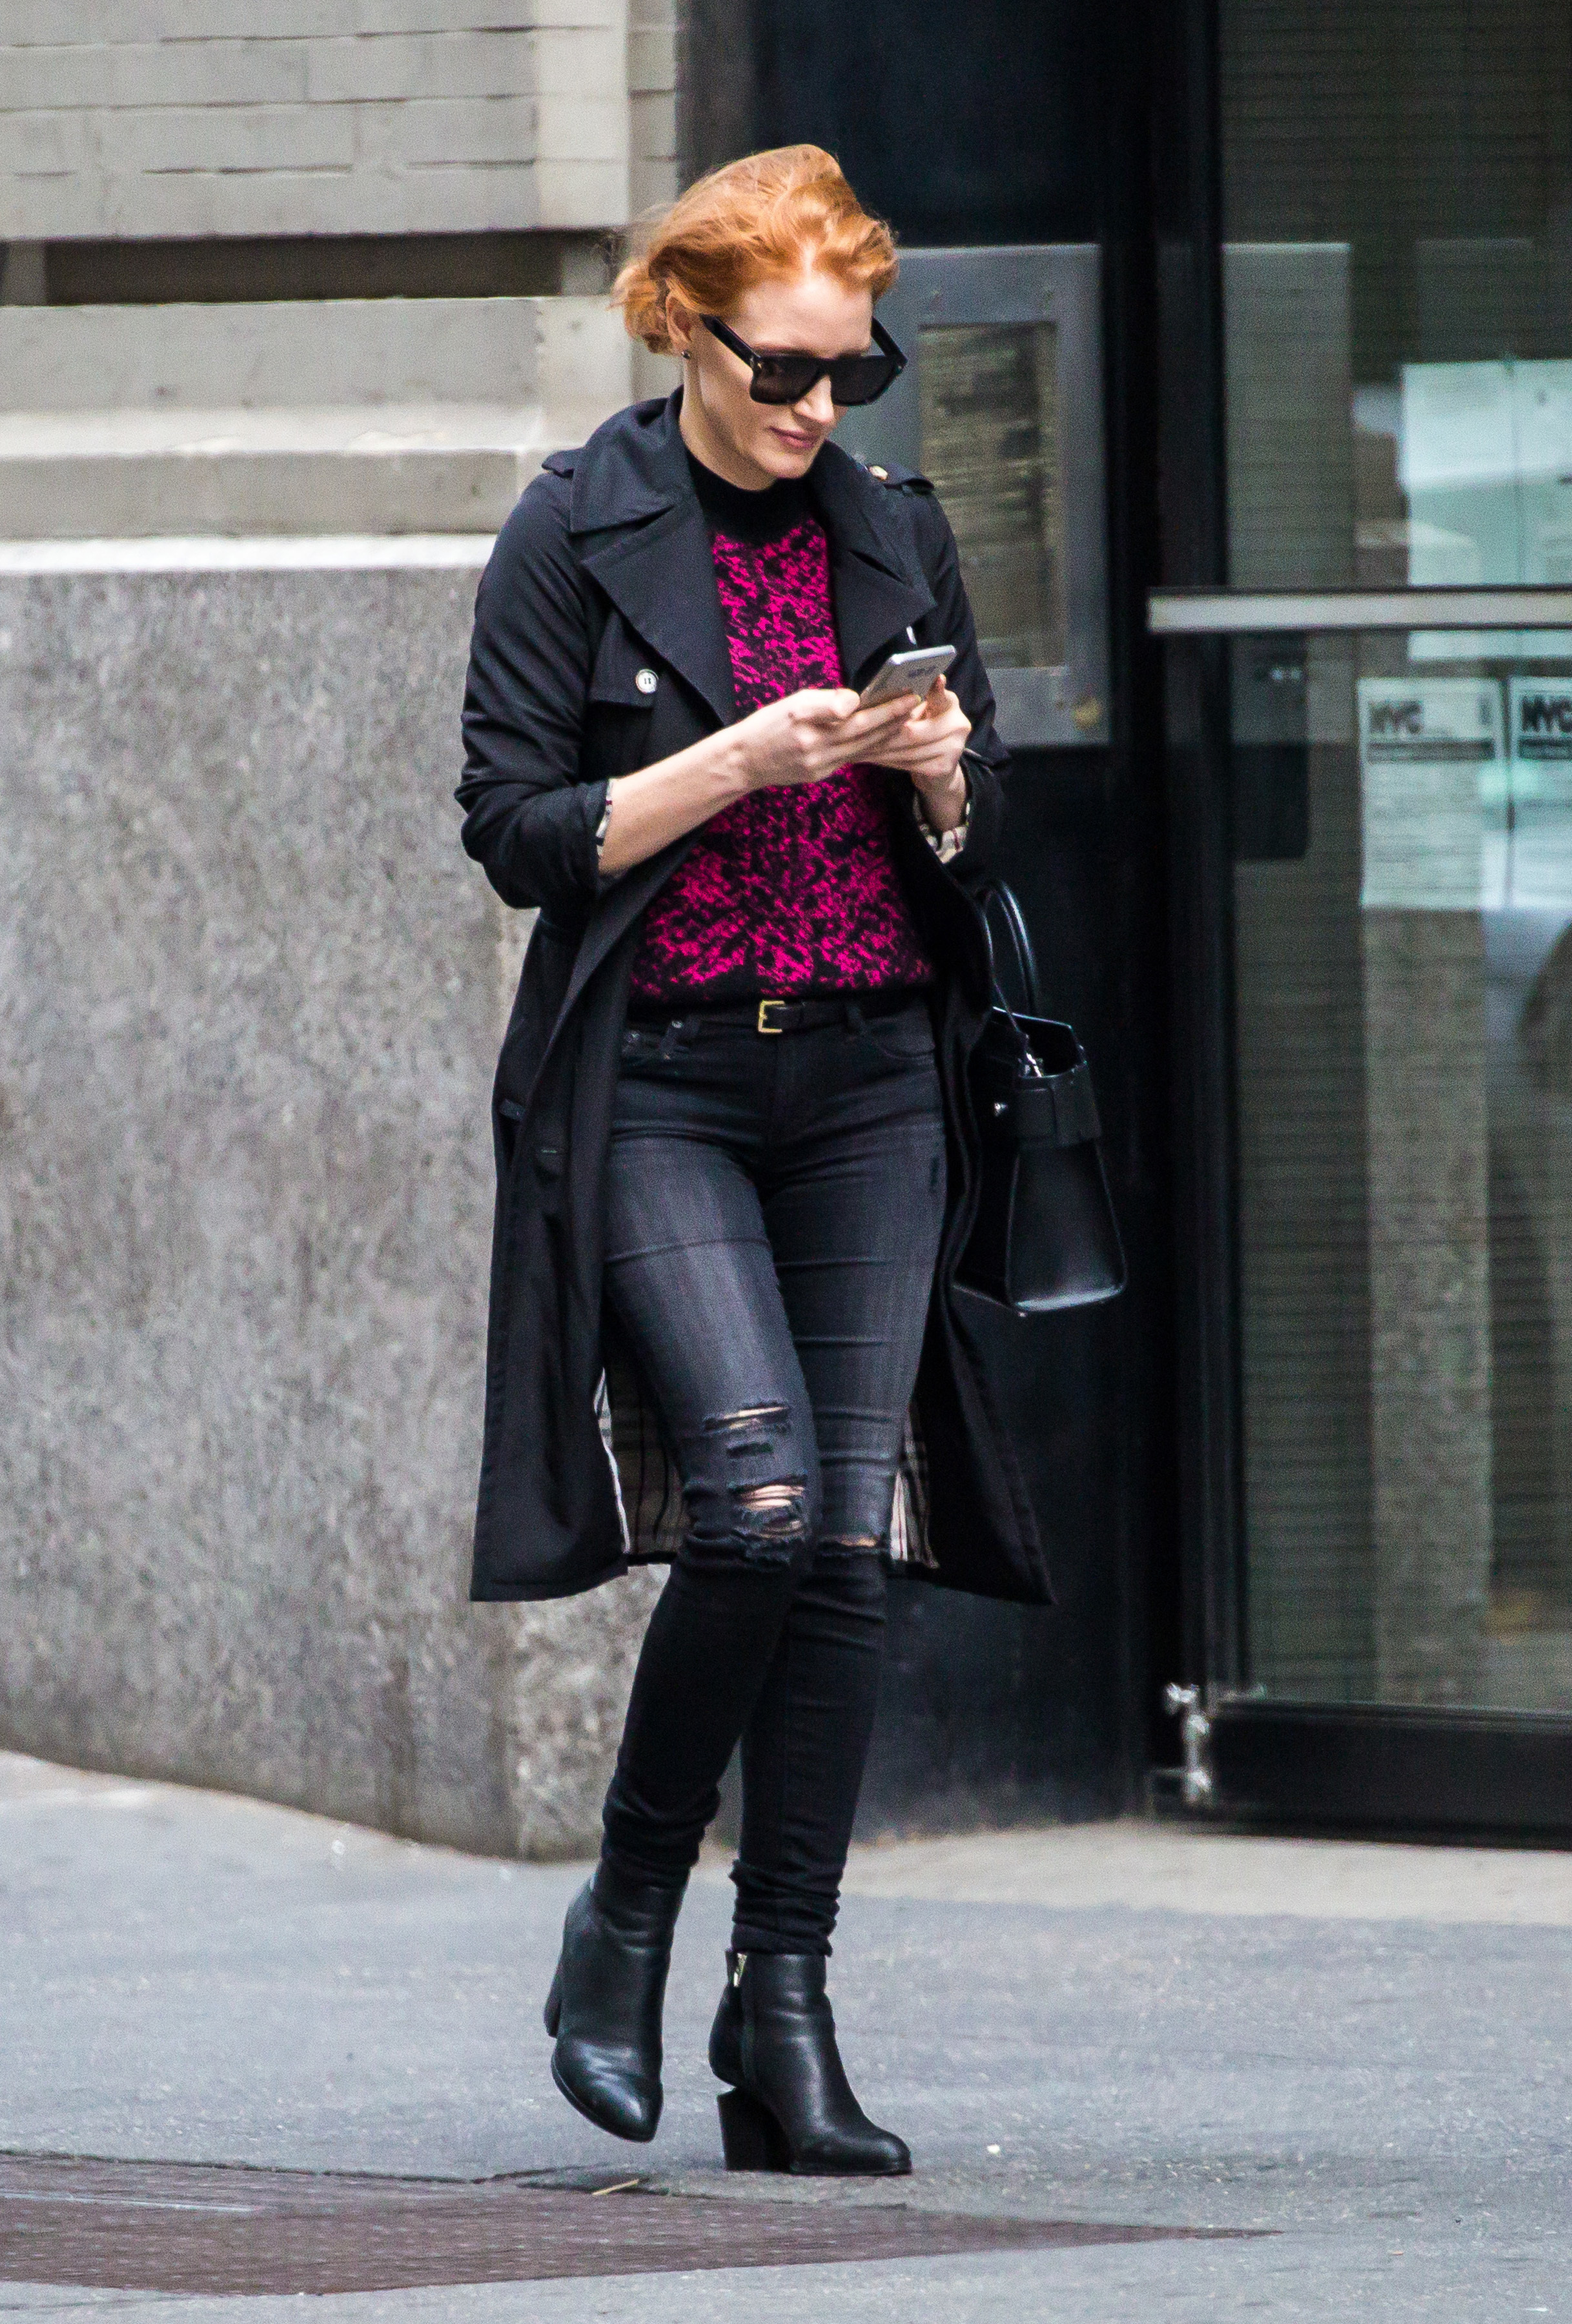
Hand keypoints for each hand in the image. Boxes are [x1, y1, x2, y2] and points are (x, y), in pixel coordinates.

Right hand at [734, 687, 917, 792]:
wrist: (743, 762)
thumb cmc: (766, 726)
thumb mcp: (792, 704)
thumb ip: (826, 702)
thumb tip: (855, 701)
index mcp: (814, 729)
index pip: (860, 719)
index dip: (887, 709)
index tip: (909, 696)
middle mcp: (821, 751)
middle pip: (867, 736)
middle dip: (894, 721)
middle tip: (916, 706)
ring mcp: (822, 766)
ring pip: (862, 749)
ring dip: (886, 735)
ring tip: (906, 720)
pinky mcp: (821, 774)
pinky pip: (852, 757)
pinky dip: (869, 747)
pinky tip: (881, 738)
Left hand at [862, 678, 971, 795]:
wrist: (939, 769)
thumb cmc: (921, 730)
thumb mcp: (918, 711)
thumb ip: (909, 698)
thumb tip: (889, 684)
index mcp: (950, 703)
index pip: (940, 695)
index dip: (935, 689)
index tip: (933, 679)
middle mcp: (958, 724)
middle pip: (913, 730)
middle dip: (883, 734)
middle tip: (857, 736)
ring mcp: (954, 748)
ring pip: (909, 750)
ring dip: (882, 750)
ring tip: (860, 748)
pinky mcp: (945, 767)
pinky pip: (910, 764)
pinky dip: (889, 761)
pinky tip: (874, 758)